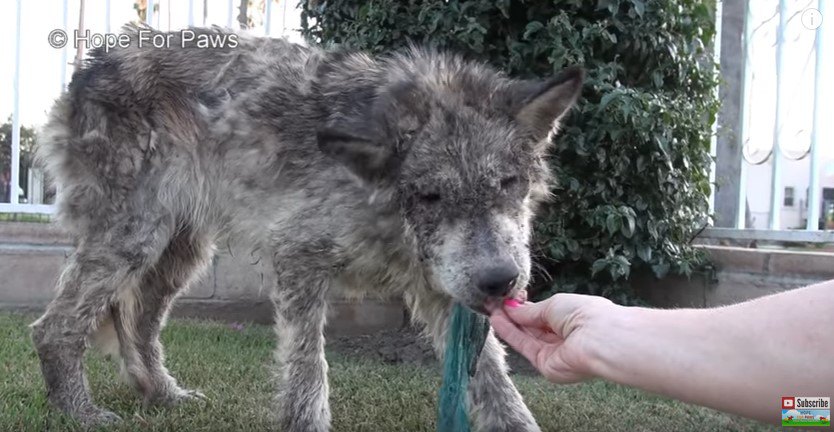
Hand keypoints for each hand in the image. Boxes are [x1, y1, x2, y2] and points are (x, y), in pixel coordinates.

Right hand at [489, 293, 614, 383]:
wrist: (598, 339)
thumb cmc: (584, 315)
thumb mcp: (553, 304)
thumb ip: (529, 310)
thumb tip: (511, 307)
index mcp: (570, 319)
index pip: (541, 315)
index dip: (523, 307)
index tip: (506, 299)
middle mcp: (562, 338)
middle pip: (532, 327)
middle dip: (512, 315)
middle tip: (493, 303)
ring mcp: (554, 353)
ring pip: (526, 338)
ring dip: (508, 324)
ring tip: (491, 310)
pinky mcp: (546, 366)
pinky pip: (525, 348)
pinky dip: (510, 334)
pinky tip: (498, 321)